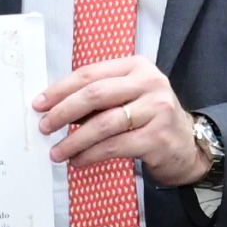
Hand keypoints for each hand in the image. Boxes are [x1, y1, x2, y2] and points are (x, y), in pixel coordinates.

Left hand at [38, 56, 211, 185]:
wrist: (186, 145)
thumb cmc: (149, 118)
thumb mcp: (128, 96)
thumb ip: (99, 96)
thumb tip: (54, 108)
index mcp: (137, 66)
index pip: (91, 74)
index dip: (61, 89)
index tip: (40, 103)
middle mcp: (149, 83)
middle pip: (95, 94)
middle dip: (63, 112)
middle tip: (44, 127)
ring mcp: (156, 110)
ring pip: (103, 124)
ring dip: (74, 140)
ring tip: (57, 152)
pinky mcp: (157, 138)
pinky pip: (114, 146)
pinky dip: (90, 155)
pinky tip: (78, 161)